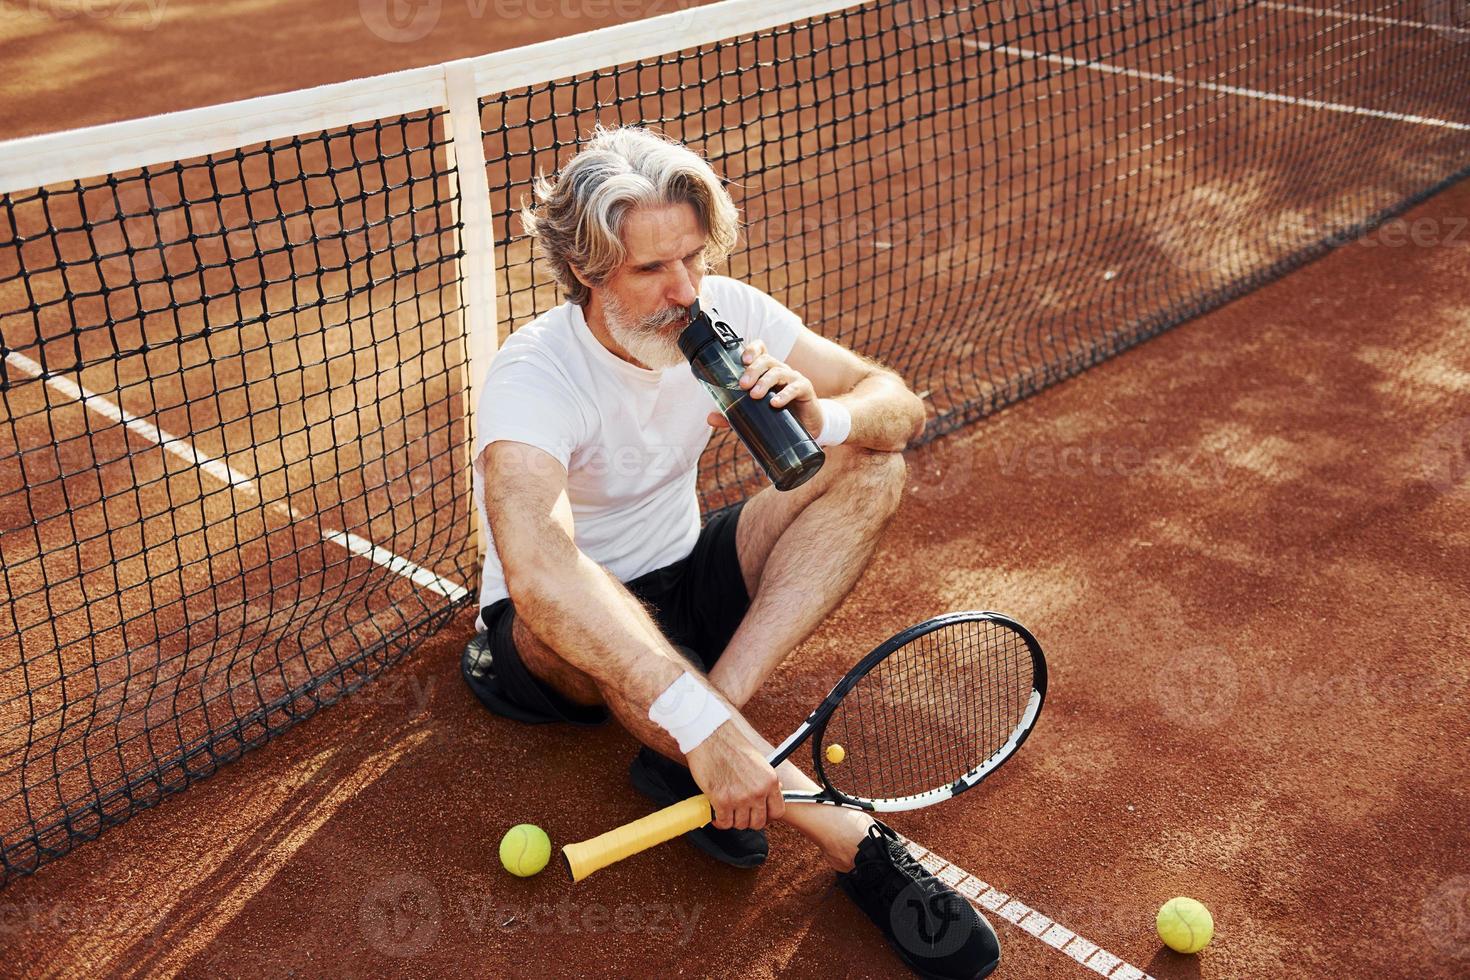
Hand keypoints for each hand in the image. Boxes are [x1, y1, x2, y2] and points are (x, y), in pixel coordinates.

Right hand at [684, 724, 784, 829]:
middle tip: (740, 813)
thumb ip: (765, 780)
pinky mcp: (722, 800)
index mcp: (769, 781)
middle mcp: (757, 791)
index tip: (760, 814)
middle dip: (748, 820)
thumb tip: (773, 792)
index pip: (777, 811)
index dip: (768, 816)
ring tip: (727, 811)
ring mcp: (740, 798)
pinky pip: (724, 822)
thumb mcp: (759, 761)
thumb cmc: (731, 744)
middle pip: (758, 822)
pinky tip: (716, 813)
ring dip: (733, 820)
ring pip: (740, 824)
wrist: (711, 736)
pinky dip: (719, 821)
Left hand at [705, 339, 824, 437]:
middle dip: (753, 370)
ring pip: (779, 372)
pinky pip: (795, 387)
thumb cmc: (777, 416)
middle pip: (766, 360)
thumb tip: (710, 418)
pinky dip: (784, 395)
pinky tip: (775, 403)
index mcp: (767, 371)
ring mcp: (794, 379)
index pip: (761, 350)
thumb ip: (732, 415)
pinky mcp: (805, 390)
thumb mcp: (753, 415)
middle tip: (742, 385)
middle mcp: (780, 370)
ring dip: (765, 382)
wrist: (805, 429)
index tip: (742, 360)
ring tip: (754, 395)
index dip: (752, 350)